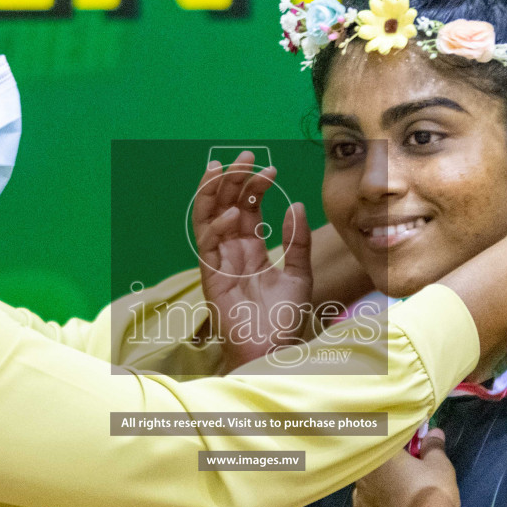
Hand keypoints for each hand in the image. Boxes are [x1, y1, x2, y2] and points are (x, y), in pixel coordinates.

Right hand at [192, 151, 313, 368]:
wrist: (272, 350)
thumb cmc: (284, 319)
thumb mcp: (299, 275)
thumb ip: (297, 242)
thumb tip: (297, 205)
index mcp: (251, 249)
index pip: (247, 209)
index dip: (255, 187)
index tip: (271, 170)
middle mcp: (232, 252)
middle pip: (225, 206)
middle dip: (233, 180)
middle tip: (245, 157)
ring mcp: (219, 262)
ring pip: (207, 219)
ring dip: (213, 193)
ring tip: (222, 169)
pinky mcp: (210, 277)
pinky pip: (207, 246)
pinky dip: (216, 228)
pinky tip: (231, 215)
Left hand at [347, 430, 458, 506]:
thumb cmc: (434, 497)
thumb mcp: (440, 467)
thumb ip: (433, 447)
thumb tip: (433, 432)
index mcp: (378, 459)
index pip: (380, 445)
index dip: (396, 449)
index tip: (410, 453)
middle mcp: (361, 480)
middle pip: (370, 470)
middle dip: (386, 472)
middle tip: (407, 479)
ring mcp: (357, 506)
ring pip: (363, 494)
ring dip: (376, 495)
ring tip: (398, 504)